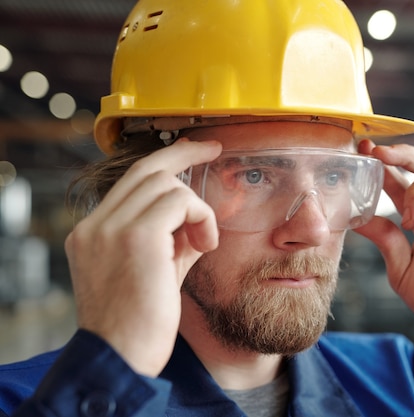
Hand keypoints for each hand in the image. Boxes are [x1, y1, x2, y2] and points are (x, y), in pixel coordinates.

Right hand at [64, 139, 220, 375]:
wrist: (122, 358)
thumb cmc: (140, 323)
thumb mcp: (155, 272)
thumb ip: (171, 240)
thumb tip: (197, 219)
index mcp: (92, 233)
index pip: (129, 182)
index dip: (164, 163)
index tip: (190, 152)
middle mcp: (95, 226)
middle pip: (145, 169)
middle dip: (184, 154)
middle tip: (213, 148)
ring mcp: (110, 228)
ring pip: (165, 183)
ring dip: (196, 208)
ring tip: (203, 242)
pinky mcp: (136, 237)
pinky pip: (180, 202)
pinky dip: (201, 217)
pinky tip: (205, 245)